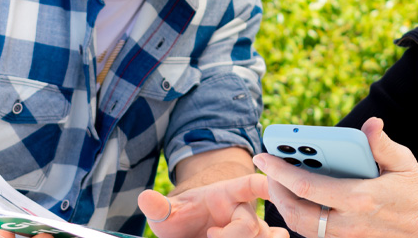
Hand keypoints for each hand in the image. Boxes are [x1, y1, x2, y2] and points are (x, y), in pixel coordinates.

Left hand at [138, 173, 288, 237]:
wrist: (189, 229)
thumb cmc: (182, 217)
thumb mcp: (168, 212)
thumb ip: (159, 206)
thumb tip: (144, 197)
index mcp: (227, 194)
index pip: (251, 184)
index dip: (267, 184)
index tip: (273, 186)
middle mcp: (243, 211)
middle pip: (251, 224)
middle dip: (231, 236)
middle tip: (209, 237)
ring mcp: (250, 230)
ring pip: (264, 237)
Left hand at [253, 117, 417, 237]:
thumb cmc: (413, 190)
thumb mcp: (403, 162)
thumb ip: (381, 144)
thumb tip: (371, 123)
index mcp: (359, 199)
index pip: (307, 188)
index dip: (280, 171)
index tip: (262, 155)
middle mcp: (348, 222)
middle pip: (296, 212)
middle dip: (275, 188)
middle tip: (265, 167)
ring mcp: (346, 235)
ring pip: (301, 226)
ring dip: (283, 203)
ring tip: (275, 179)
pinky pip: (313, 231)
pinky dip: (297, 213)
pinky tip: (293, 193)